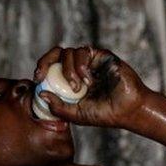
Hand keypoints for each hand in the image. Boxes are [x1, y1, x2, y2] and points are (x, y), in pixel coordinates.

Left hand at [34, 45, 152, 129]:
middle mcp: (79, 67)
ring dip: (68, 70)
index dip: (42, 68)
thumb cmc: (105, 114)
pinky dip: (81, 65)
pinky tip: (88, 81)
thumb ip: (58, 107)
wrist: (128, 110)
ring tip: (77, 87)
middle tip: (42, 75)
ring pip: (69, 52)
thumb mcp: (76, 114)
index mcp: (71, 80)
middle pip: (56, 54)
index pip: (52, 67)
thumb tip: (40, 94)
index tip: (37, 79)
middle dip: (46, 61)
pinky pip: (84, 51)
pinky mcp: (101, 55)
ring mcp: (90, 61)